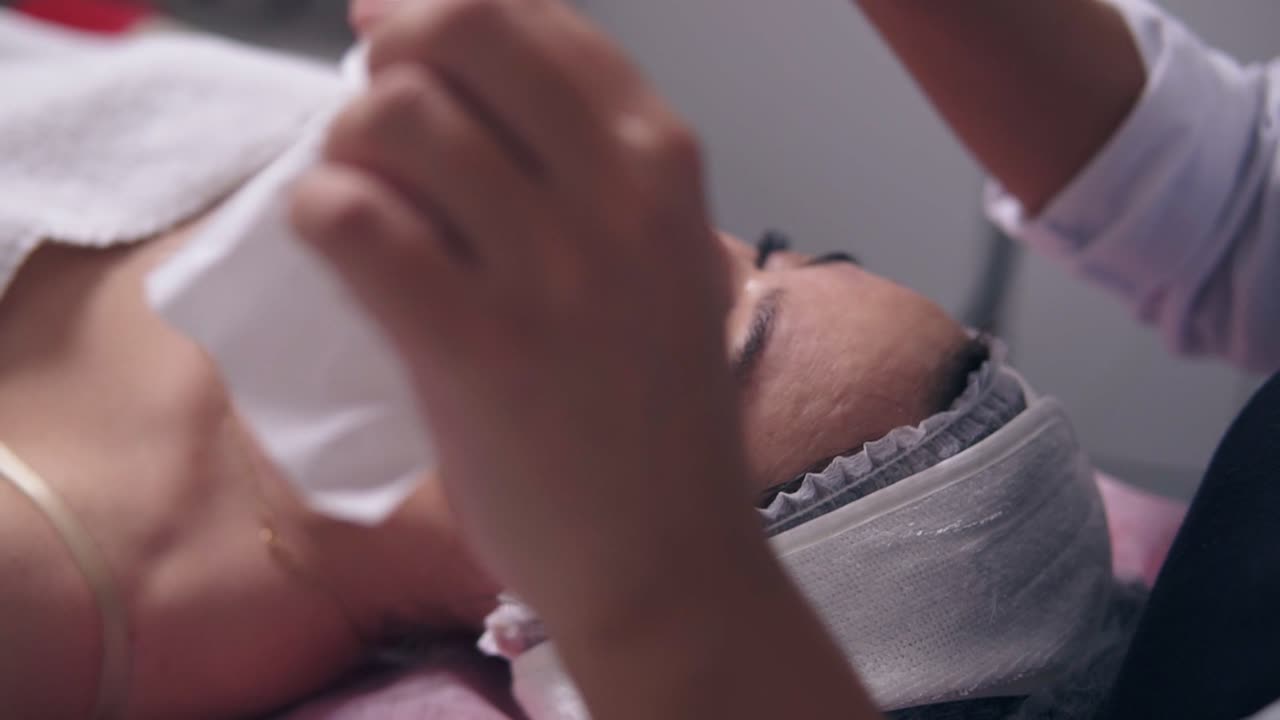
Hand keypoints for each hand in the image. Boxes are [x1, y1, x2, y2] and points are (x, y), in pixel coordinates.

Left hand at [293, 0, 751, 625]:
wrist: (666, 556)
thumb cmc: (654, 410)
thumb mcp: (665, 261)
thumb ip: (593, 168)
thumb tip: (455, 82)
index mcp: (665, 161)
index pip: (538, 18)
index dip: (444, 7)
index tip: (397, 32)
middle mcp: (618, 196)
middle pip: (460, 30)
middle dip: (390, 44)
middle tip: (370, 99)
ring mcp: (551, 271)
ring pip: (395, 118)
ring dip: (347, 143)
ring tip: (357, 193)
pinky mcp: (474, 348)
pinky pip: (353, 220)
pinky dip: (319, 213)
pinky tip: (335, 244)